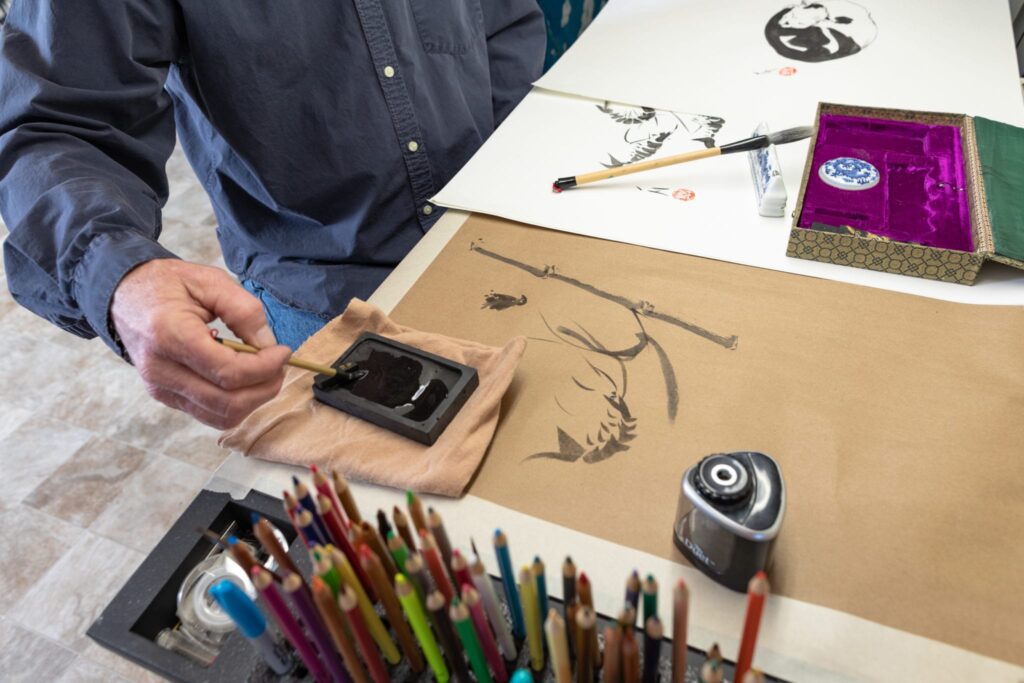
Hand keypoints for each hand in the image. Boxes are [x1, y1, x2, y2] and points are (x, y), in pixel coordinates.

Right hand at [110, 259, 291, 427]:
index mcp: (169, 335)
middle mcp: (160, 369)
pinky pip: (210, 414)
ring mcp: (160, 388)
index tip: (283, 351)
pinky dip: (236, 403)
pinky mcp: (164, 396)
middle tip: (279, 364)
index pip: (228, 372)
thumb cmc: (167, 284)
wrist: (124, 295)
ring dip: (253, 399)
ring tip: (264, 371)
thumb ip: (243, 310)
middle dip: (265, 387)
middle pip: (228, 402)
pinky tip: (242, 379)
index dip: (265, 367)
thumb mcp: (209, 281)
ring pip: (221, 415)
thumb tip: (268, 344)